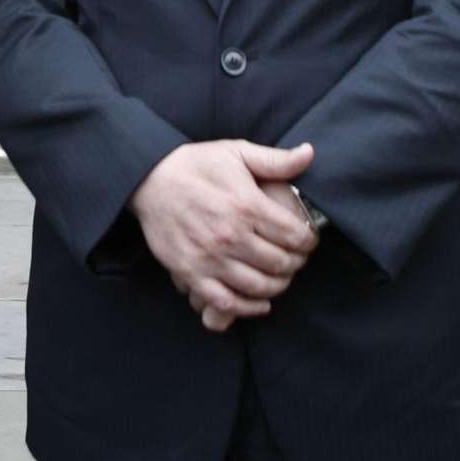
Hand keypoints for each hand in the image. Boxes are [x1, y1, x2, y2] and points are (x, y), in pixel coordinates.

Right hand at [128, 139, 318, 331]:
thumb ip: (275, 160)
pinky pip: (227, 301)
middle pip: (281, 263)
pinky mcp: (190, 273)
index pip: (294, 236)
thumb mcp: (236, 153)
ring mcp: (209, 257)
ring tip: (280, 276)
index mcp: (246, 205)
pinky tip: (260, 301)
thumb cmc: (196, 164)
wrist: (149, 178)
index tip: (307, 240)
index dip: (308, 241)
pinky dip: (249, 307)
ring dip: (277, 285)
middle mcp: (230, 235)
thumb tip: (309, 153)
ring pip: (259, 286)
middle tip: (296, 259)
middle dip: (296, 264)